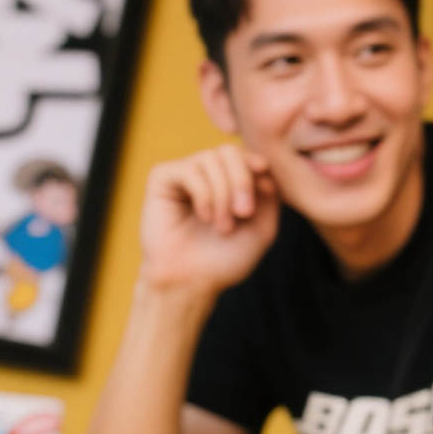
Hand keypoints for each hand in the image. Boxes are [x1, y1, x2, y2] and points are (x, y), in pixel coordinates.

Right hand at [139, 144, 278, 293]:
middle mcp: (207, 174)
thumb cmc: (224, 260)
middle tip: (244, 212)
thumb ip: (270, 196)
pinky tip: (204, 217)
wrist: (190, 282)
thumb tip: (263, 165)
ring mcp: (184, 174)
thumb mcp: (262, 228)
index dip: (259, 168)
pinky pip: (189, 170)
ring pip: (210, 159)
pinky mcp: (162, 179)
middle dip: (242, 180)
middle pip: (230, 151)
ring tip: (222, 226)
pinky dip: (203, 194)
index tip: (267, 192)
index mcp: (229, 182)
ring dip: (222, 194)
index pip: (247, 156)